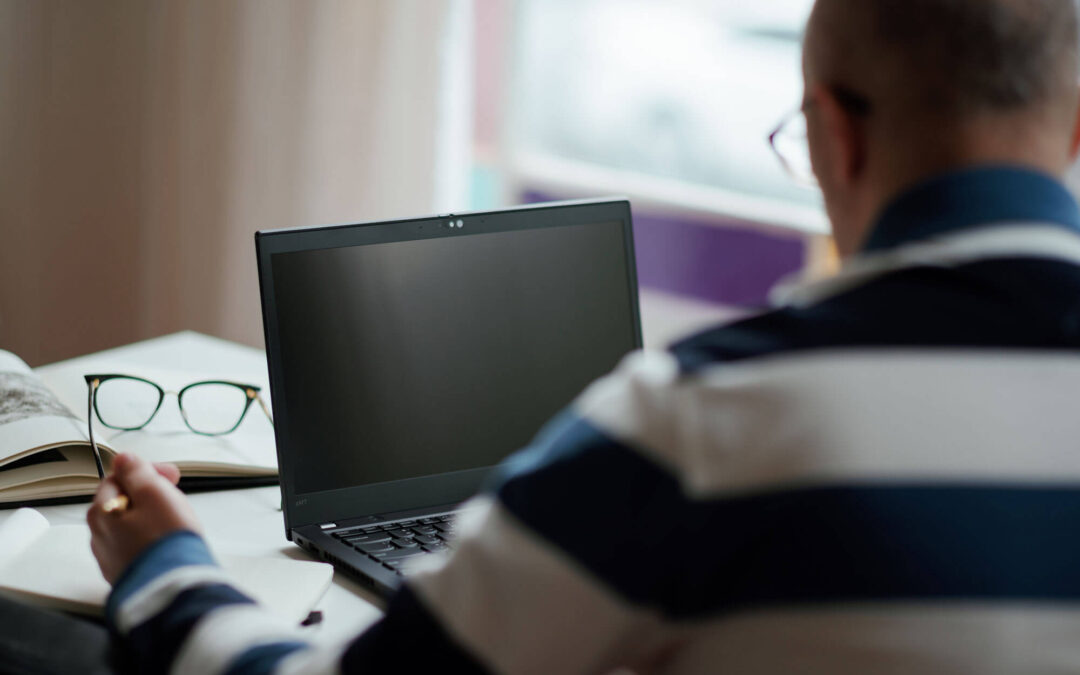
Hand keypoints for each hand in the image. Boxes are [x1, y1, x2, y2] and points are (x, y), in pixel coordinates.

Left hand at [87, 453, 202, 583]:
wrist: (172, 587)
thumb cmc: (166, 540)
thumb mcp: (155, 493)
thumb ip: (137, 472)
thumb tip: (123, 458)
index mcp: (101, 511)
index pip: (118, 477)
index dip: (147, 471)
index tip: (172, 475)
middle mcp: (98, 534)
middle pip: (122, 501)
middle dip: (149, 494)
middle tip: (176, 495)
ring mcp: (110, 557)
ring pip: (129, 524)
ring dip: (150, 516)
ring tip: (175, 521)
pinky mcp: (125, 573)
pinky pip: (135, 546)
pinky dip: (150, 538)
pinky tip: (167, 541)